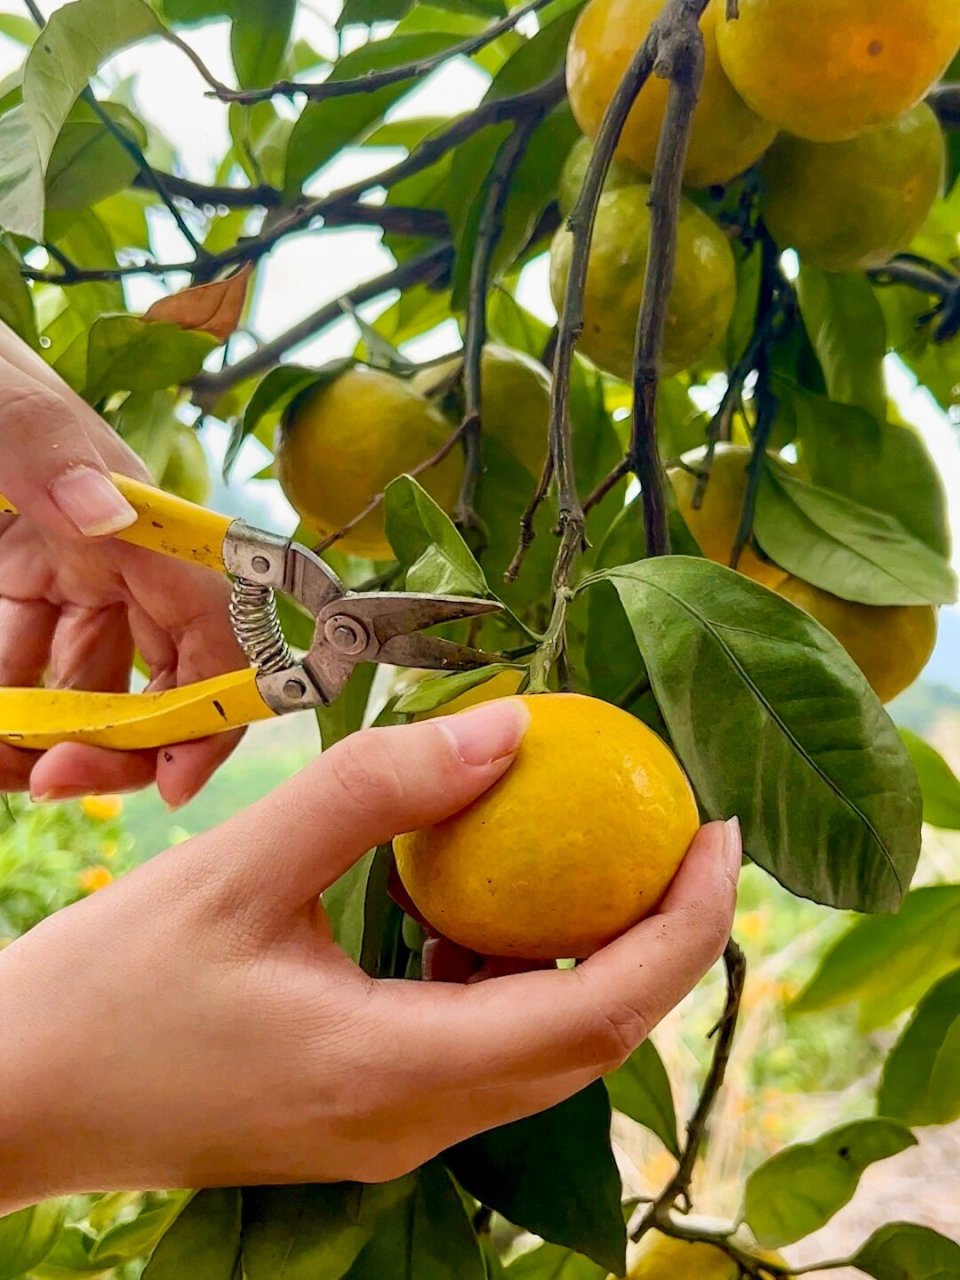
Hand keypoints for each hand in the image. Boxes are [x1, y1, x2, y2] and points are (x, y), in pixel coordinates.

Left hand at [0, 322, 244, 806]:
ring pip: (80, 698)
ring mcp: (56, 585)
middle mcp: (112, 563)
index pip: (213, 628)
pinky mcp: (6, 599)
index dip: (215, 706)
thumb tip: (105, 511)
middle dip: (121, 745)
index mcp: (139, 520)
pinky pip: (17, 684)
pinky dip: (4, 727)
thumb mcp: (3, 398)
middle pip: (154, 682)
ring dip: (47, 747)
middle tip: (54, 779)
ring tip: (0, 765)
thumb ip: (48, 448)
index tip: (176, 779)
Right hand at [0, 700, 739, 1210]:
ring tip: (599, 856)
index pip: (598, 1013)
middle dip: (663, 941)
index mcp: (394, 1070)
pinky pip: (478, 1049)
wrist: (22, 1095)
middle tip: (682, 834)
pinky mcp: (363, 1117)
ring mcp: (390, 1132)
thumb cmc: (115, 983)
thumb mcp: (241, 863)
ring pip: (541, 1051)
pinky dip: (511, 975)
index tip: (719, 836)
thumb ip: (376, 791)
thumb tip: (511, 728)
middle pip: (593, 1041)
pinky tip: (478, 907)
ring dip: (591, 958)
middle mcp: (411, 1122)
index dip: (682, 928)